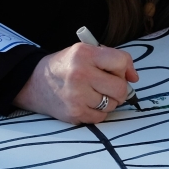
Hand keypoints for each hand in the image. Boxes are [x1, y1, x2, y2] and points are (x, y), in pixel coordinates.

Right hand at [13, 43, 139, 123]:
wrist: (34, 83)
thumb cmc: (66, 66)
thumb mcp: (85, 51)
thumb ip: (112, 59)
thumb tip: (134, 77)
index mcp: (84, 54)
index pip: (121, 61)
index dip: (124, 68)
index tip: (120, 72)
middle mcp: (80, 74)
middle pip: (120, 88)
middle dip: (119, 88)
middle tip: (107, 85)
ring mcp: (76, 96)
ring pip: (113, 104)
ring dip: (109, 100)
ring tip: (94, 93)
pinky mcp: (75, 114)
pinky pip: (102, 116)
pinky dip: (99, 111)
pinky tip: (87, 102)